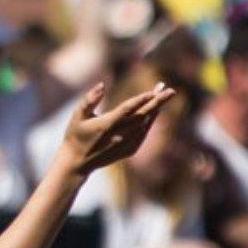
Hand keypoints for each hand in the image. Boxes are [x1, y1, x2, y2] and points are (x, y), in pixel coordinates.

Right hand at [58, 83, 176, 177]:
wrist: (77, 162)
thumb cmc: (76, 135)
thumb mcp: (77, 115)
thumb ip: (89, 99)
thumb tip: (102, 85)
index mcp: (106, 125)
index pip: (128, 109)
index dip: (141, 99)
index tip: (153, 91)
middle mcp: (119, 135)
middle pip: (143, 115)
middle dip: (158, 102)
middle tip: (171, 90)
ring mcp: (126, 144)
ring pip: (146, 123)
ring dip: (155, 110)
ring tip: (163, 97)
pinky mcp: (130, 150)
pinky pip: (144, 133)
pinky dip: (150, 122)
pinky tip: (153, 112)